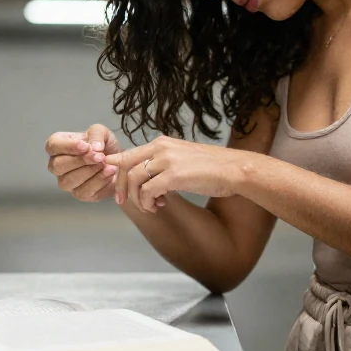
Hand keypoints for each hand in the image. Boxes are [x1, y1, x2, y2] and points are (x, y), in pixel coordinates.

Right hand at [44, 124, 122, 202]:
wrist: (118, 162)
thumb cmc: (104, 145)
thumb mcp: (102, 132)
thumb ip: (96, 134)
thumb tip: (94, 147)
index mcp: (58, 146)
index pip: (53, 145)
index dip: (68, 147)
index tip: (86, 146)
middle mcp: (57, 165)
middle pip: (58, 165)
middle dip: (80, 161)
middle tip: (100, 156)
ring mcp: (66, 182)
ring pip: (69, 180)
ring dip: (90, 171)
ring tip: (107, 164)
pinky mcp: (79, 194)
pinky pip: (84, 191)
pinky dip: (99, 181)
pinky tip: (109, 173)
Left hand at [104, 135, 243, 212]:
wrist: (233, 169)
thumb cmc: (211, 168)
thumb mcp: (181, 159)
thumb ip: (162, 164)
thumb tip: (145, 178)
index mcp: (161, 143)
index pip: (128, 154)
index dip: (117, 171)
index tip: (118, 187)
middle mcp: (161, 148)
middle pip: (126, 165)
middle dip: (121, 186)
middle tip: (123, 202)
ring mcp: (167, 160)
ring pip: (135, 179)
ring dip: (137, 198)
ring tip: (149, 206)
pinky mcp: (174, 175)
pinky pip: (148, 191)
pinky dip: (147, 202)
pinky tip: (156, 207)